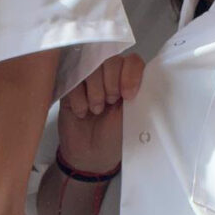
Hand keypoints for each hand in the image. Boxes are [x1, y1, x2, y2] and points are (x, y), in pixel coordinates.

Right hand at [57, 52, 143, 173]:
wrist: (89, 155)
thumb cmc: (115, 137)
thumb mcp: (134, 117)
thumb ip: (140, 94)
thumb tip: (144, 77)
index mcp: (129, 80)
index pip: (132, 61)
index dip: (129, 75)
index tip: (127, 96)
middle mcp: (109, 75)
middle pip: (109, 59)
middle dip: (109, 84)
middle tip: (109, 103)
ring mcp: (88, 78)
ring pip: (90, 66)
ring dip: (94, 92)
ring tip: (95, 110)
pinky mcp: (70, 85)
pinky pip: (72, 79)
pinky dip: (78, 99)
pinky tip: (81, 112)